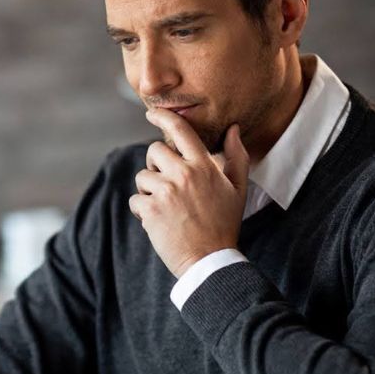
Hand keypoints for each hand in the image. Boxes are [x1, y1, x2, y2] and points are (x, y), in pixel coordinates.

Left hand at [128, 109, 248, 276]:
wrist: (210, 260)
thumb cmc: (224, 224)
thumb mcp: (238, 189)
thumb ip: (236, 156)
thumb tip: (233, 128)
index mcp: (204, 166)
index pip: (180, 130)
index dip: (163, 116)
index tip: (152, 113)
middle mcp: (184, 174)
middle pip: (154, 151)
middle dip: (156, 165)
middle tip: (167, 185)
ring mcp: (166, 191)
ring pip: (142, 177)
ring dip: (149, 191)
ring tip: (166, 209)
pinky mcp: (150, 210)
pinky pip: (136, 200)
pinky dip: (143, 211)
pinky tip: (159, 222)